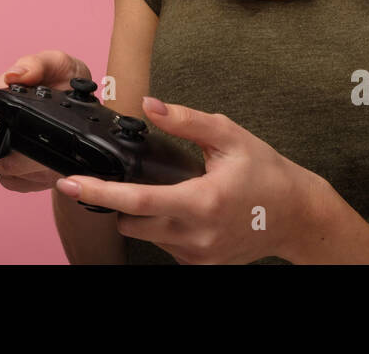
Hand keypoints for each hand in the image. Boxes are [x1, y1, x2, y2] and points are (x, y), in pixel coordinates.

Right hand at [0, 50, 92, 193]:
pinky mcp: (18, 173)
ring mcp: (5, 151)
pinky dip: (36, 178)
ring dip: (30, 167)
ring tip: (54, 155)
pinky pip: (17, 184)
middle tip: (41, 153)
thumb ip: (37, 64)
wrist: (90, 109)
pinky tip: (52, 164)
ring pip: (3, 171)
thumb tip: (13, 75)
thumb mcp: (59, 63)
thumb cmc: (67, 80)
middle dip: (13, 156)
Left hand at [52, 97, 326, 263]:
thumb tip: (150, 104)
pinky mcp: (200, 264)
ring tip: (175, 191)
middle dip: (122, 200)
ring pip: (146, 235)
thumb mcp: (229, 136)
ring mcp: (198, 255)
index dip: (99, 192)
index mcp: (201, 201)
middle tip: (135, 177)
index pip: (137, 200)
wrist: (297, 216)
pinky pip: (165, 245)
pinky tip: (188, 210)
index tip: (71, 184)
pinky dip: (165, 226)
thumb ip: (185, 120)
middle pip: (131, 222)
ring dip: (146, 214)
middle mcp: (196, 235)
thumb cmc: (266, 173)